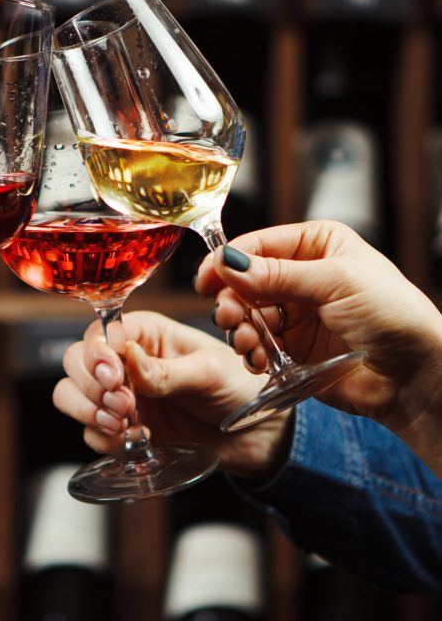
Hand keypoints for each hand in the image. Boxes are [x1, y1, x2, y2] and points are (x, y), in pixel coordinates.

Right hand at [54, 310, 292, 482]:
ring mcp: (120, 394)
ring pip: (70, 395)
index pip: (99, 333)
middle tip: (125, 406)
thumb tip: (127, 355)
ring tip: (124, 424)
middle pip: (74, 361)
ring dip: (88, 411)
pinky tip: (137, 439)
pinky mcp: (121, 427)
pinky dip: (104, 439)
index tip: (114, 378)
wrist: (254, 435)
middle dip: (91, 386)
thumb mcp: (208, 372)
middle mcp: (125, 359)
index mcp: (146, 332)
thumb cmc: (238, 388)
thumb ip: (164, 371)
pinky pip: (90, 432)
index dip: (97, 355)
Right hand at [195, 221, 441, 471]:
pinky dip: (251, 352)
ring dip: (239, 328)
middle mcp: (302, 275)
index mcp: (316, 245)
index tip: (205, 279)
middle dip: (231, 299)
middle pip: (245, 280)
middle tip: (227, 316)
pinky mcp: (292, 347)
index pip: (260, 245)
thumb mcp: (337, 282)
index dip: (229, 260)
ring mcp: (296, 312)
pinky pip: (257, 344)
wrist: (415, 375)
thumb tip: (228, 262)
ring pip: (246, 314)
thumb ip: (278, 274)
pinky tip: (258, 360)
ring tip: (248, 343)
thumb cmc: (392, 315)